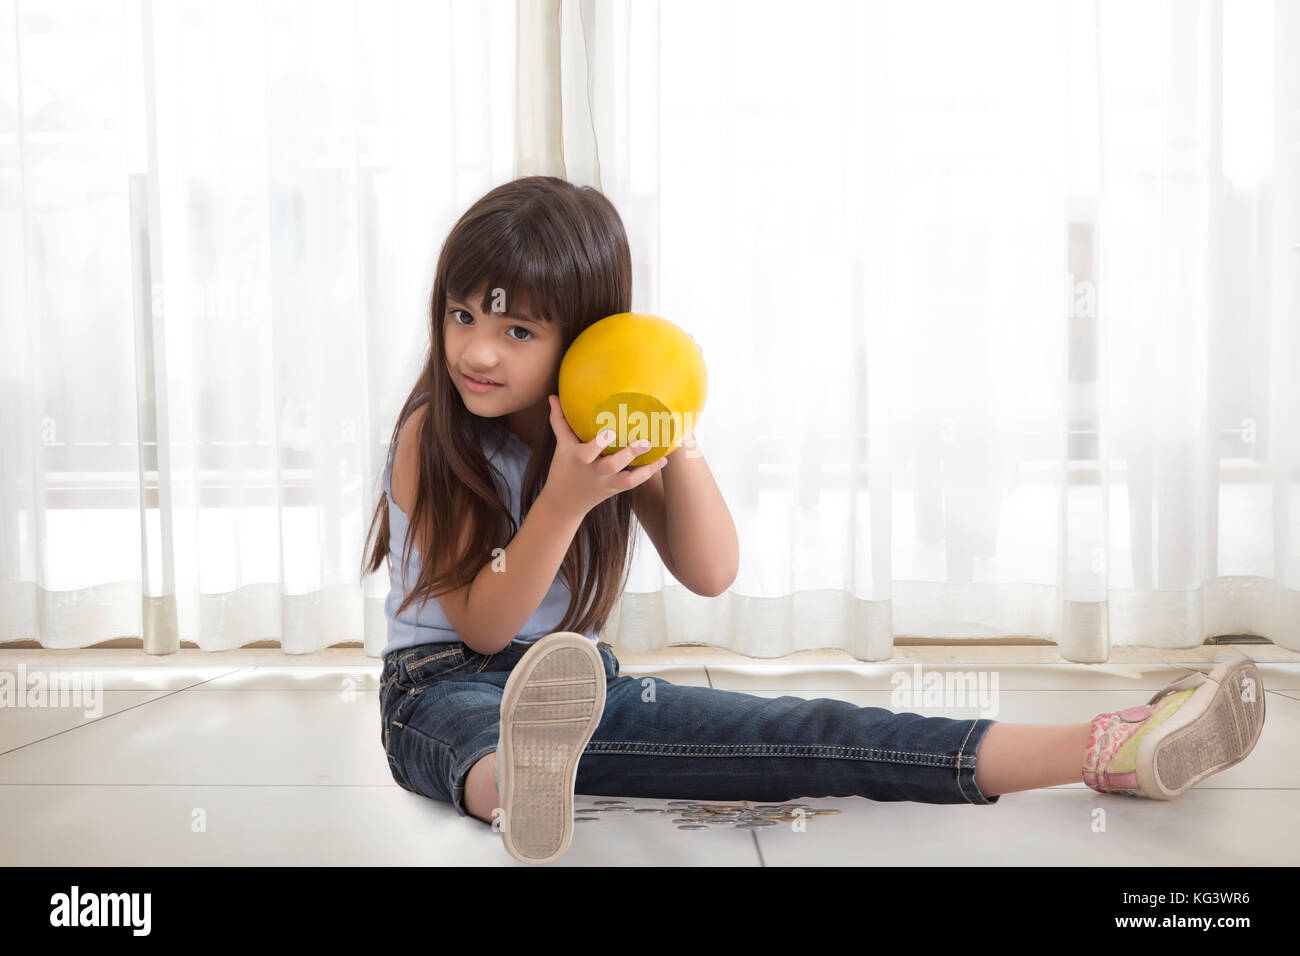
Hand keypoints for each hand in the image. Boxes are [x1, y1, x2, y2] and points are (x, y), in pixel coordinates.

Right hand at [540, 394, 666, 518]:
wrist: (564, 502)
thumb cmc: (562, 467)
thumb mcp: (560, 446)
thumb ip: (559, 420)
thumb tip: (553, 396)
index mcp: (579, 459)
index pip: (587, 453)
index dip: (598, 444)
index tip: (610, 431)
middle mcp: (594, 472)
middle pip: (612, 466)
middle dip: (628, 454)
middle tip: (646, 441)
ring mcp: (606, 482)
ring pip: (627, 479)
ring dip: (645, 468)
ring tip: (660, 454)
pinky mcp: (615, 489)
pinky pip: (634, 483)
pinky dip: (648, 472)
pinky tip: (662, 461)